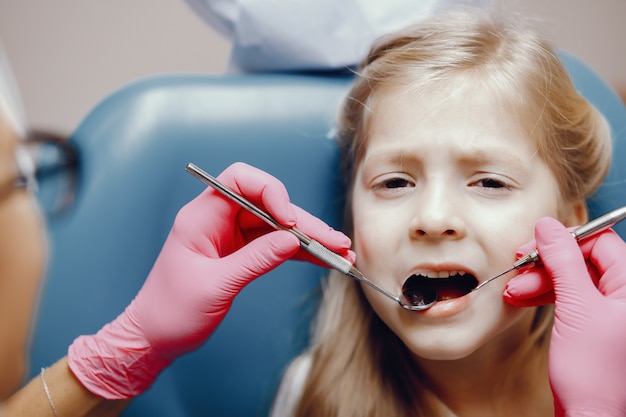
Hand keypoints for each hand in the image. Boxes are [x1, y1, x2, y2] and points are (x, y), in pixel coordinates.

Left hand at [67, 162, 352, 398]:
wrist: (154, 338)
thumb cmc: (171, 311)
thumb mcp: (215, 285)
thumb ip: (256, 259)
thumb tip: (293, 239)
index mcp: (201, 217)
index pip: (240, 180)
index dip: (271, 191)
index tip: (290, 220)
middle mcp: (218, 219)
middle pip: (269, 206)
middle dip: (304, 223)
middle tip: (335, 242)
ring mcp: (231, 236)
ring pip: (277, 226)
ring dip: (309, 239)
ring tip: (340, 253)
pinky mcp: (241, 253)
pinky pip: (275, 245)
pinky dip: (299, 252)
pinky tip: (323, 259)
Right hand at [504, 217, 625, 415]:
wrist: (590, 416)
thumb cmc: (593, 372)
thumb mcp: (577, 307)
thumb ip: (563, 261)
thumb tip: (548, 226)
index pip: (599, 242)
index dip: (564, 240)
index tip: (532, 245)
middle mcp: (623, 295)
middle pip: (582, 259)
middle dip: (545, 263)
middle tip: (518, 267)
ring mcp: (608, 310)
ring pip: (571, 278)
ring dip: (538, 280)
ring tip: (514, 290)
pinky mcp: (591, 324)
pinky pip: (567, 296)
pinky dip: (543, 295)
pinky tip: (523, 298)